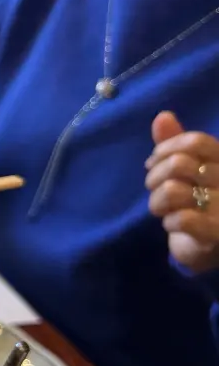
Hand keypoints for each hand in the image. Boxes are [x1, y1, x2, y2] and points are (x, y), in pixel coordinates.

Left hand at [145, 111, 218, 272]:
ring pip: (173, 190)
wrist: (212, 250)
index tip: (153, 162)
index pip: (195, 142)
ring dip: (157, 203)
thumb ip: (176, 146)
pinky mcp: (218, 233)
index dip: (165, 149)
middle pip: (179, 165)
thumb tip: (162, 116)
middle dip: (154, 178)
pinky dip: (169, 222)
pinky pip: (181, 219)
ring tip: (163, 210)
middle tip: (155, 189)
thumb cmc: (198, 205)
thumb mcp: (186, 173)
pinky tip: (174, 225)